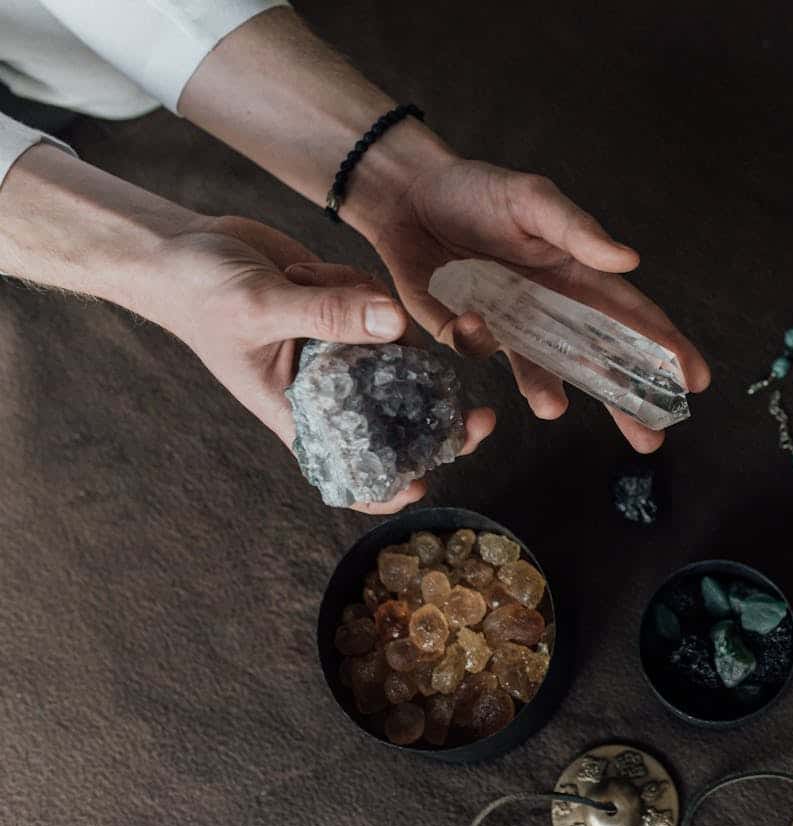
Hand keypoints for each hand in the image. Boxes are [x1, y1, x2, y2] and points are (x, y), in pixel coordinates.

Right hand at [158, 215, 495, 511]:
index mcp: (300, 411)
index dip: (388, 487)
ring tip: (310, 283)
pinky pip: (383, 310)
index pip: (349, 469)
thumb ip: (329, 316)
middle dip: (442, 422)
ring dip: (377, 321)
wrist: (183, 247)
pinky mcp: (349, 316)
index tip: (427, 484)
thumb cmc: (201, 294)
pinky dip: (362, 288)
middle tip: (485, 420)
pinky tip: (312, 270)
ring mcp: (343, 352)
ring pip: (398, 353)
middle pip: (398, 421)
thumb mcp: (261, 306)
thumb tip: (397, 326)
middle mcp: (329, 389)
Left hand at [366, 157, 711, 452]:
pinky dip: (475, 341)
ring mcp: (509, 327)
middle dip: (623, 401)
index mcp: (578, 276)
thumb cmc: (480, 190)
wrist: (411, 194)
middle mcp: (550, 310)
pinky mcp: (464, 333)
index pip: (632, 317)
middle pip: (596, 362)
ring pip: (539, 372)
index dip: (666, 347)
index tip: (694, 380)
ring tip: (553, 408)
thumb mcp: (533, 199)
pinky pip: (475, 350)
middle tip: (651, 439)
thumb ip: (578, 230)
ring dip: (548, 391)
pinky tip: (473, 321)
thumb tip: (628, 260)